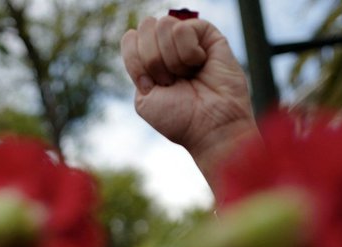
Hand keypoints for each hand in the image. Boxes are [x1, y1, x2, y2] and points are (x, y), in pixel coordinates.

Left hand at [120, 15, 255, 177]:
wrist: (210, 126)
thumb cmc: (180, 119)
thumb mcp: (144, 99)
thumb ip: (135, 65)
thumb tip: (137, 33)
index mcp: (149, 61)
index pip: (130, 38)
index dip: (136, 61)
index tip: (152, 85)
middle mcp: (167, 46)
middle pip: (145, 28)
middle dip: (154, 61)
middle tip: (172, 82)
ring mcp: (187, 38)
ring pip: (163, 25)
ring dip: (173, 60)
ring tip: (188, 75)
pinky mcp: (207, 34)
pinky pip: (182, 29)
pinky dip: (188, 53)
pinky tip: (200, 64)